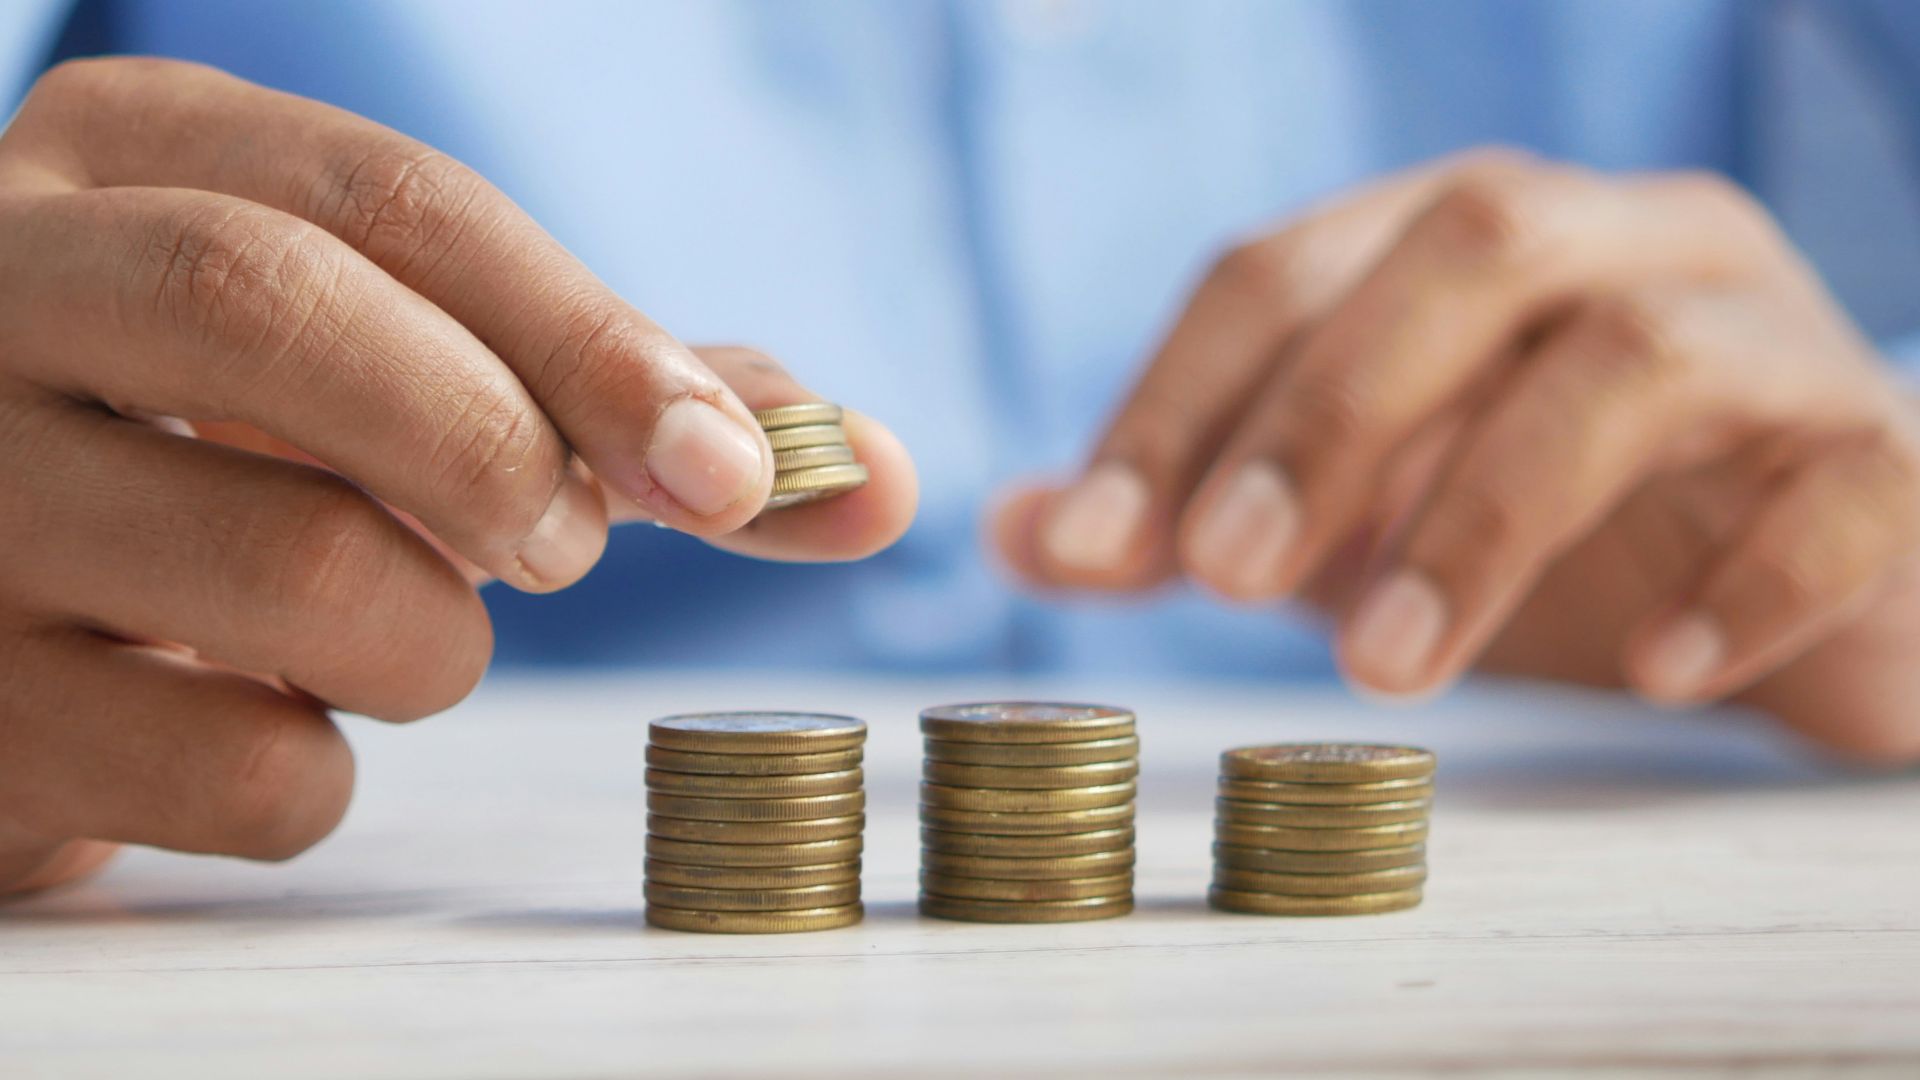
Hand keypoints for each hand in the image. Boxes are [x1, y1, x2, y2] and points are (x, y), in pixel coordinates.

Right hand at [0, 60, 915, 895]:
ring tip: (396, 631)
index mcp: (132, 159)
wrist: (7, 600)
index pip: (394, 205)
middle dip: (492, 444)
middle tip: (559, 545)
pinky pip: (227, 769)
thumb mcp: (409, 370)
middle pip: (278, 309)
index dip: (595, 341)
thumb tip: (875, 474)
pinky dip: (318, 774)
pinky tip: (264, 722)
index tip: (735, 473)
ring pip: (285, 564)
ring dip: (432, 642)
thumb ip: (626, 400)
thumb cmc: (246, 456)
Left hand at [995, 150, 1919, 762]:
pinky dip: (1737, 580)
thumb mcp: (1359, 522)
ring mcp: (1767, 338)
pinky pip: (1832, 485)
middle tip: (1225, 579)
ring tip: (1388, 670)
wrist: (1823, 581)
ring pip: (1634, 358)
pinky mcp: (1881, 456)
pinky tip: (1652, 674)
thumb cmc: (1567, 537)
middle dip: (1326, 413)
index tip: (1090, 545)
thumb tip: (1016, 532)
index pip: (1286, 267)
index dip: (1175, 399)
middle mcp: (1618, 247)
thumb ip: (1200, 515)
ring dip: (1485, 513)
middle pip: (1467, 250)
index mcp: (1466, 244)